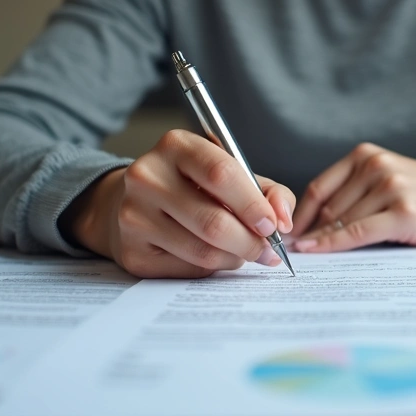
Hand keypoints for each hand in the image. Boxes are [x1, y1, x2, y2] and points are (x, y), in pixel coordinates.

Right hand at [62, 129, 294, 277]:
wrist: (131, 203)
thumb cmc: (192, 186)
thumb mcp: (229, 173)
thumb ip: (267, 190)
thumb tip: (283, 220)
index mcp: (175, 146)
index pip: (222, 174)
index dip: (253, 204)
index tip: (273, 225)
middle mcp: (147, 177)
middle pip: (213, 221)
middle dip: (250, 242)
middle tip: (268, 251)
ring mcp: (133, 216)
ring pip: (202, 251)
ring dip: (234, 258)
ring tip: (244, 253)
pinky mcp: (132, 252)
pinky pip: (187, 270)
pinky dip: (211, 268)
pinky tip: (215, 257)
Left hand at [289, 143, 415, 252]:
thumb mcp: (389, 181)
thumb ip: (355, 194)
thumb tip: (311, 226)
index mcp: (367, 155)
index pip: (319, 188)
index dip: (298, 215)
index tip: (284, 234)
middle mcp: (376, 166)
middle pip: (327, 207)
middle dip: (308, 232)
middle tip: (286, 254)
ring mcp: (390, 188)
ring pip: (340, 221)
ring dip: (319, 242)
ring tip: (304, 258)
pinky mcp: (403, 213)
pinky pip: (356, 232)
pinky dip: (332, 244)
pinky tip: (316, 252)